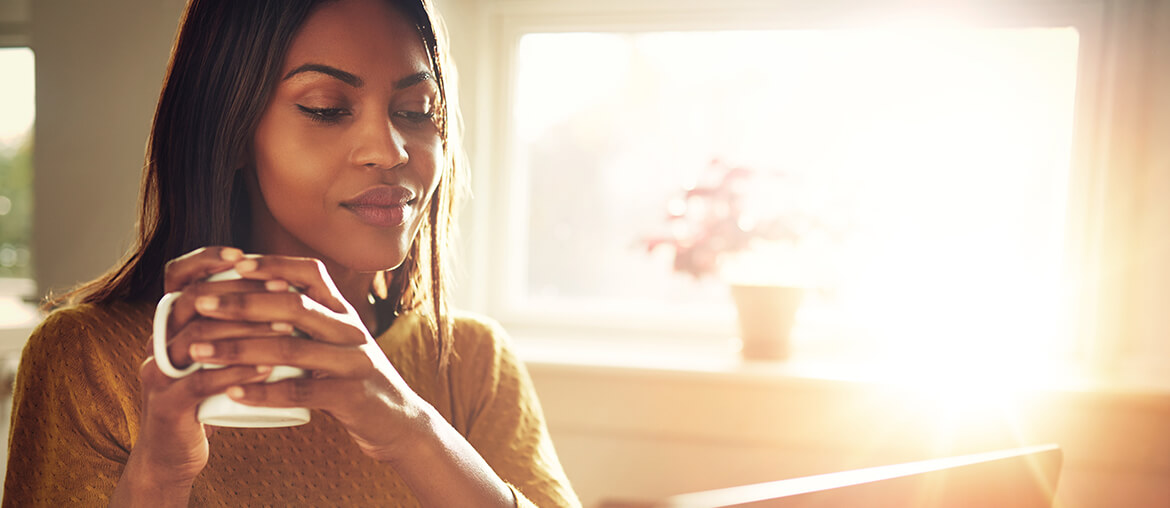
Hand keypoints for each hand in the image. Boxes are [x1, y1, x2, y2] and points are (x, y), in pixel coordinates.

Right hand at [119, 247, 283, 499]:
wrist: (174, 455)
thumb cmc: (206, 397)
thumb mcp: (215, 353)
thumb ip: (232, 322)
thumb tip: (278, 283)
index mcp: (168, 324)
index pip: (177, 276)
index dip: (205, 259)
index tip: (244, 254)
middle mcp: (156, 341)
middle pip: (193, 301)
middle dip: (241, 291)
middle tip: (285, 289)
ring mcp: (158, 374)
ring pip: (199, 339)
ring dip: (247, 330)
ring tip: (288, 326)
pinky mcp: (168, 407)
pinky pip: (200, 384)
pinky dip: (236, 373)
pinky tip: (267, 369)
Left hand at [181, 254, 433, 462]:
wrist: (398, 420)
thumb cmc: (352, 379)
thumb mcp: (336, 341)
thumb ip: (306, 321)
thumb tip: (250, 296)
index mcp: (344, 311)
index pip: (310, 273)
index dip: (272, 264)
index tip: (232, 263)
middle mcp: (351, 329)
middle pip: (294, 306)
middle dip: (241, 303)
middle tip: (199, 304)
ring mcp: (354, 362)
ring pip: (291, 348)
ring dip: (238, 348)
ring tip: (198, 351)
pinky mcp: (351, 396)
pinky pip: (302, 391)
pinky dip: (264, 392)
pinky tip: (232, 392)